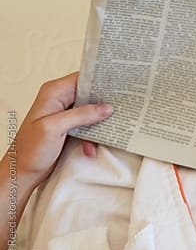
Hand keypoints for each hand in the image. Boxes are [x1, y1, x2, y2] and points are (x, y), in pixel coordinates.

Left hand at [10, 73, 112, 196]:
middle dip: (103, 104)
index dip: (100, 80)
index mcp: (53, 92)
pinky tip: (90, 146)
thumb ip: (81, 115)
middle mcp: (59, 99)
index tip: (118, 86)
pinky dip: (92, 135)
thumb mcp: (54, 128)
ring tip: (101, 133)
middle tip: (118, 109)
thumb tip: (105, 108)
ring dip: (98, 124)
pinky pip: (89, 124)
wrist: (22, 172)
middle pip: (90, 93)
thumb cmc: (29, 150)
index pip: (83, 77)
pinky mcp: (69, 125)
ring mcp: (64, 113)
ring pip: (92, 110)